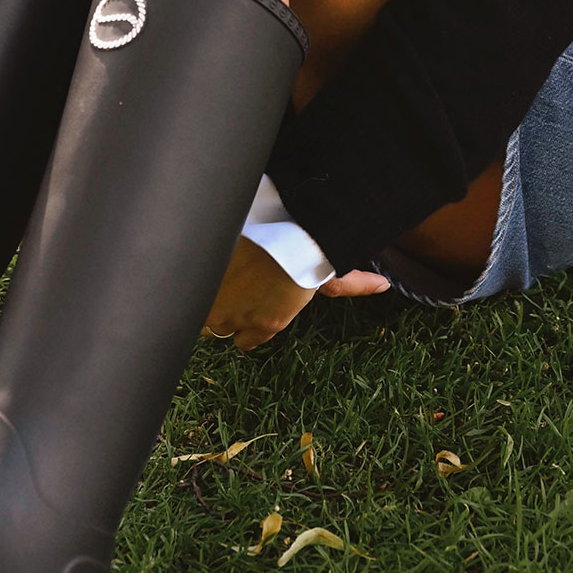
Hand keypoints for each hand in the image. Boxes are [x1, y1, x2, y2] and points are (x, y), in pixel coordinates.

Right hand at [203, 236, 389, 352]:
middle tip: (226, 291)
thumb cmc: (303, 253)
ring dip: (204, 300)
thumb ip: (350, 285)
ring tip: (210, 282)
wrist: (276, 230)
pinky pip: (188, 296)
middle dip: (221, 313)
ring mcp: (215, 303)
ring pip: (201, 314)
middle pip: (219, 330)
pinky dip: (190, 285)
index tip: (246, 309)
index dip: (246, 326)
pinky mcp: (199, 285)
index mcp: (268, 322)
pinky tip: (193, 273)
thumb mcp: (327, 272)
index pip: (245, 342)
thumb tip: (384, 287)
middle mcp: (239, 320)